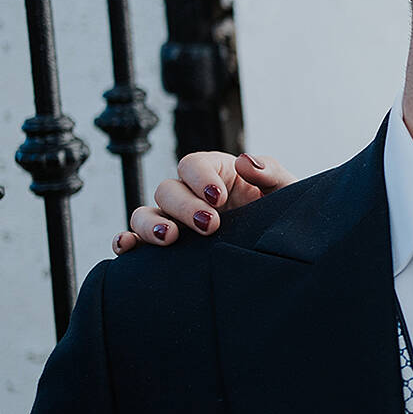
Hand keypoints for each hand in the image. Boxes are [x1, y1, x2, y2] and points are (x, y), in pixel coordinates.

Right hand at [112, 151, 294, 253]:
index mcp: (216, 174)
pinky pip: (135, 240)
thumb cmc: (281, 215)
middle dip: (184, 206)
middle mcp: (190, 195)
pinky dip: (127, 241)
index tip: (219, 197)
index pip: (193, 164)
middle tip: (209, 225)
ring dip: (150, 224)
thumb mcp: (285, 191)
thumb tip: (244, 161)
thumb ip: (270, 173)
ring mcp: (175, 220)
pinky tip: (128, 247)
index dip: (200, 177)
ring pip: (145, 214)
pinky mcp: (166, 245)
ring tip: (169, 237)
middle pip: (167, 190)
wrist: (279, 252)